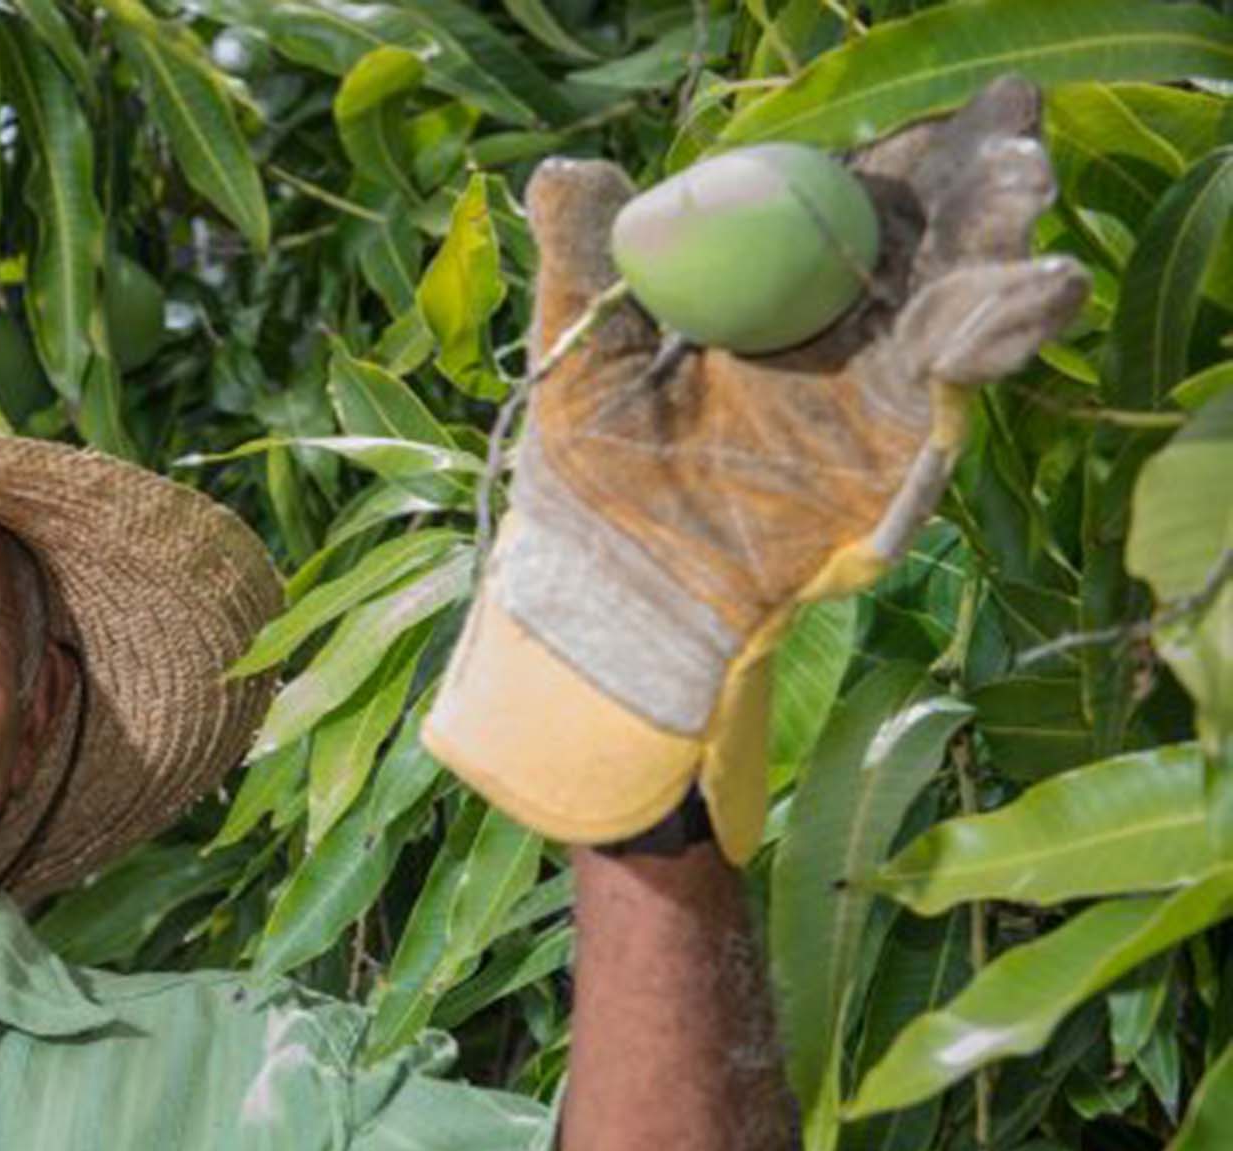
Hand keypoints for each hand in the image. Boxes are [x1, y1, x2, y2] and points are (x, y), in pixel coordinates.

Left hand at [421, 75, 1089, 861]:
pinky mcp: (897, 452)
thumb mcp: (580, 354)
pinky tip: (1033, 294)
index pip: (852, 194)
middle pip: (930, 233)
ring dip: (1004, 244)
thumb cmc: (586, 475)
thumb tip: (568, 173)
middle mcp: (846, 325)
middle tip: (1014, 133)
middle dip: (981, 179)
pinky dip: (998, 335)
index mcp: (776, 281)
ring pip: (962, 297)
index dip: (903, 150)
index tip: (947, 107)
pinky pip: (956, 384)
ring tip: (1025, 194)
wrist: (609, 592)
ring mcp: (880, 387)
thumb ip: (586, 261)